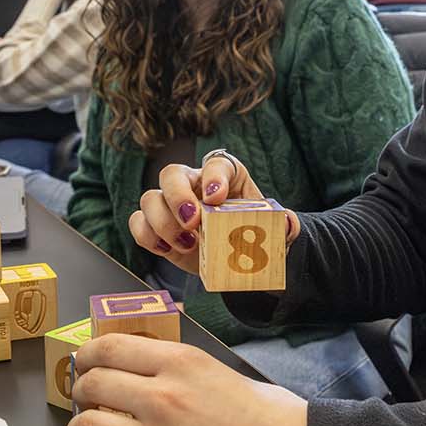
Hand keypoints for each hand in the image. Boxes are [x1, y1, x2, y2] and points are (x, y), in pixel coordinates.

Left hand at [66, 335, 313, 425]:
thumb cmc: (267, 419)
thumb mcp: (220, 371)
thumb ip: (178, 367)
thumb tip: (141, 364)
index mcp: (181, 364)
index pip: (110, 348)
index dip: (88, 355)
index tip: (85, 363)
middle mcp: (164, 398)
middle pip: (93, 385)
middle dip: (80, 391)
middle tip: (83, 399)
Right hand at [128, 152, 299, 275]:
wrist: (239, 262)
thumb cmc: (256, 236)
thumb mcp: (275, 231)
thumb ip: (284, 226)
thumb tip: (287, 223)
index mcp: (225, 175)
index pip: (216, 164)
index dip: (213, 177)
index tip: (217, 198)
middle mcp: (193, 184)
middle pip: (172, 174)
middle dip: (178, 196)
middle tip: (193, 222)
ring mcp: (171, 205)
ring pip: (149, 198)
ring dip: (163, 222)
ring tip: (188, 244)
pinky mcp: (157, 229)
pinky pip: (138, 223)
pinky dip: (147, 236)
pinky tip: (167, 249)